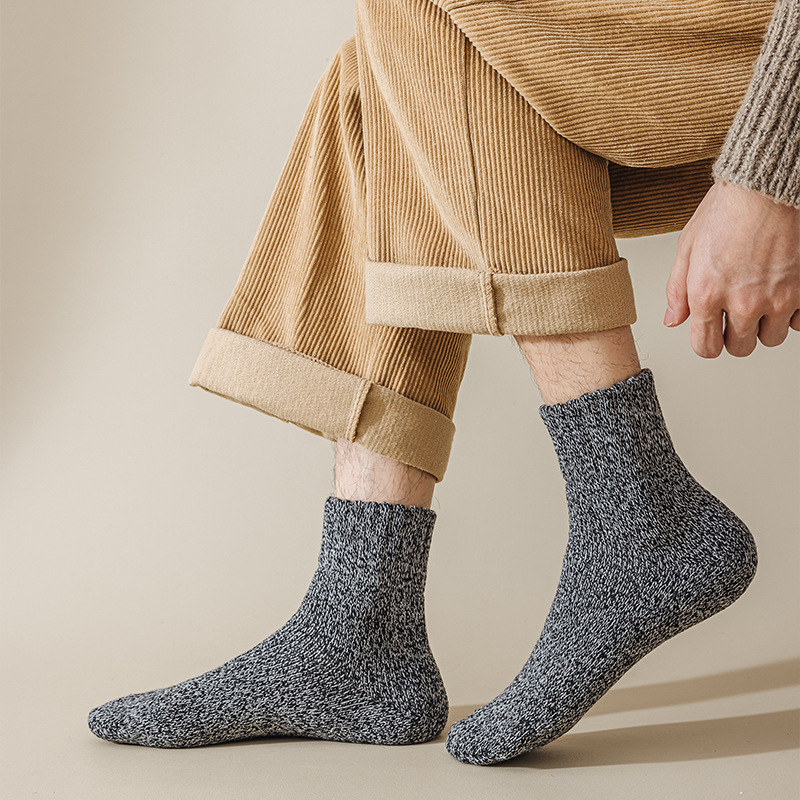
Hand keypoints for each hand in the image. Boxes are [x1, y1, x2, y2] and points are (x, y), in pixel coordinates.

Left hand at [664, 179, 799, 357]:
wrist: (768, 185)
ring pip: (771, 338)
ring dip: (764, 326)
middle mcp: (743, 302)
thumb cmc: (727, 208)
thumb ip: (677, 289)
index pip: (706, 348)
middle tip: (735, 315)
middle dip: (735, 335)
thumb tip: (674, 320)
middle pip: (739, 348)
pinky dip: (792, 315)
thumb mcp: (688, 246)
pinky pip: (799, 323)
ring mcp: (778, 298)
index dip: (707, 343)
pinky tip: (782, 294)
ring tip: (759, 301)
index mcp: (707, 295)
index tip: (711, 334)